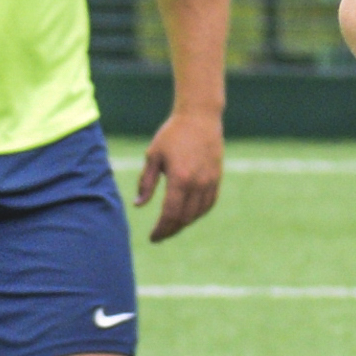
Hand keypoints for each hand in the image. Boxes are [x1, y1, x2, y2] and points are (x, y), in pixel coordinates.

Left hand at [136, 109, 223, 241]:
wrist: (200, 117)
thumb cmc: (172, 134)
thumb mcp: (153, 156)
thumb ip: (146, 182)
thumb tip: (138, 205)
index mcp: (180, 178)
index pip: (170, 214)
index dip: (161, 230)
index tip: (153, 237)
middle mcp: (197, 183)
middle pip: (184, 218)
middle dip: (171, 230)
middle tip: (160, 234)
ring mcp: (210, 181)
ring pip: (198, 213)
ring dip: (184, 223)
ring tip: (171, 225)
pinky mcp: (217, 177)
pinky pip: (209, 203)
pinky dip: (198, 213)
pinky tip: (188, 215)